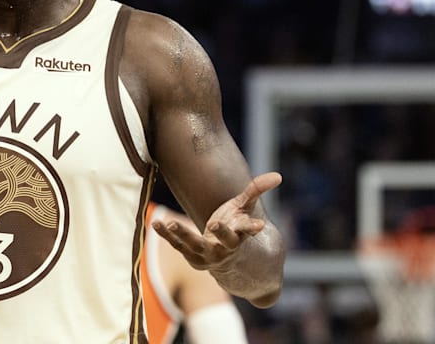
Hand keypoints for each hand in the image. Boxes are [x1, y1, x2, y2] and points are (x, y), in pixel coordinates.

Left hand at [152, 171, 281, 270]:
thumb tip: (278, 176)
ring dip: (184, 234)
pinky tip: (156, 224)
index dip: (252, 227)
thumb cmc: (235, 227)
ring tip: (171, 223)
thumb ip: (256, 191)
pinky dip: (167, 235)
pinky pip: (178, 245)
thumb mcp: (244, 208)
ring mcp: (209, 254)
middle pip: (225, 241)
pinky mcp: (192, 256)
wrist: (226, 259)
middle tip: (214, 225)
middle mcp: (226, 247)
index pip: (248, 230)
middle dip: (221, 234)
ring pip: (196, 245)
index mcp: (241, 234)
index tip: (259, 226)